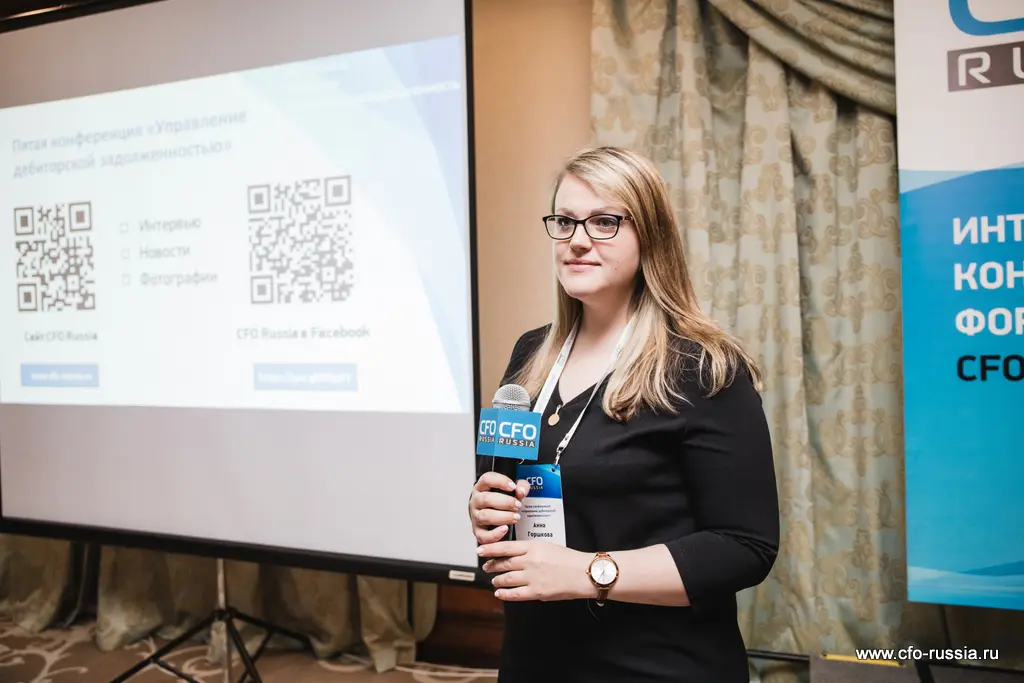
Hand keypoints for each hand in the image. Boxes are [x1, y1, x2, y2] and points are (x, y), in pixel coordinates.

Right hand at [468, 472, 529, 543]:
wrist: (494, 518)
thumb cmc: (503, 502)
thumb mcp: (513, 491)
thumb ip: (521, 487)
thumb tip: (521, 491)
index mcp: (482, 487)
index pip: (487, 479)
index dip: (500, 481)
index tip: (513, 486)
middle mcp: (476, 501)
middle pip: (486, 499)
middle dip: (505, 502)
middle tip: (518, 505)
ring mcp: (475, 516)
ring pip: (485, 516)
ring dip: (502, 517)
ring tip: (516, 517)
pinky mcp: (478, 532)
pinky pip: (483, 535)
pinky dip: (495, 534)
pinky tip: (505, 529)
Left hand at [479, 540, 593, 601]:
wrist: (583, 573)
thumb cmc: (568, 559)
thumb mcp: (547, 546)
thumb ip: (530, 549)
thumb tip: (514, 553)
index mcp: (533, 547)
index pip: (505, 547)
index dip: (490, 549)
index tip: (480, 550)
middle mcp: (530, 561)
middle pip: (503, 563)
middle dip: (492, 566)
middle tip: (486, 567)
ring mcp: (532, 577)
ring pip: (506, 579)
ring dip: (497, 580)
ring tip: (493, 581)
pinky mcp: (536, 592)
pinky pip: (515, 594)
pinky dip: (504, 594)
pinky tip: (500, 593)